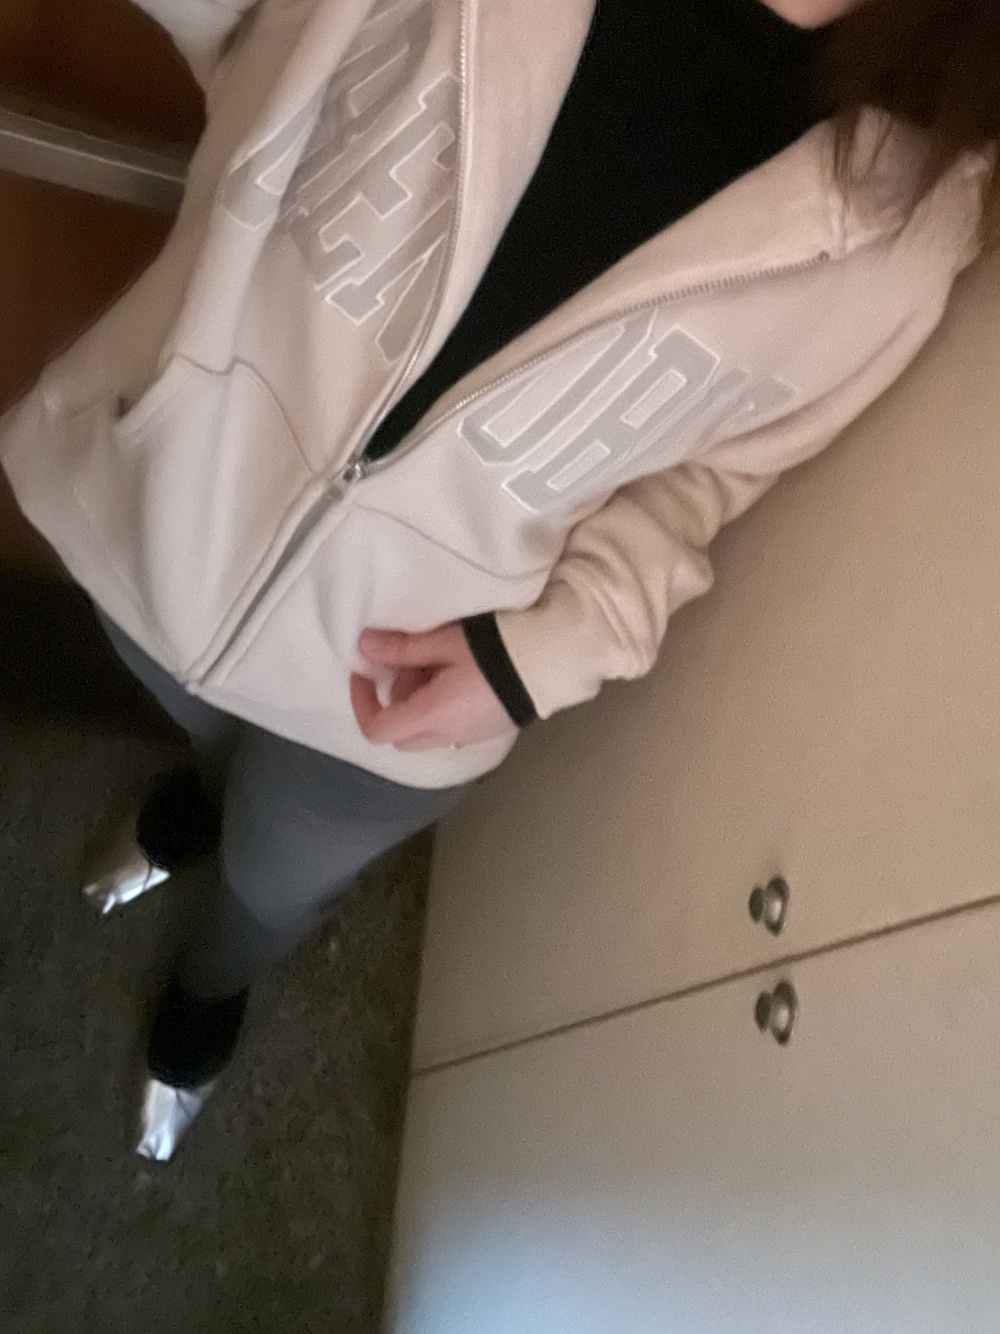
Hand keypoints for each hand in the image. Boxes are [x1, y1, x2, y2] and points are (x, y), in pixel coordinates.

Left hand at [350, 624, 517, 750]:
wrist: (550, 664)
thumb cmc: (494, 652)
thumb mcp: (444, 643)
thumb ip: (402, 648)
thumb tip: (364, 647)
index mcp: (431, 717)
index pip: (377, 729)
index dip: (361, 702)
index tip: (365, 673)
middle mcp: (446, 737)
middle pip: (400, 735)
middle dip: (394, 701)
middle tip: (410, 665)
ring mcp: (468, 738)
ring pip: (425, 733)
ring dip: (418, 704)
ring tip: (439, 664)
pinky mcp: (487, 732)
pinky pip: (449, 729)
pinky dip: (441, 708)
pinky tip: (459, 677)